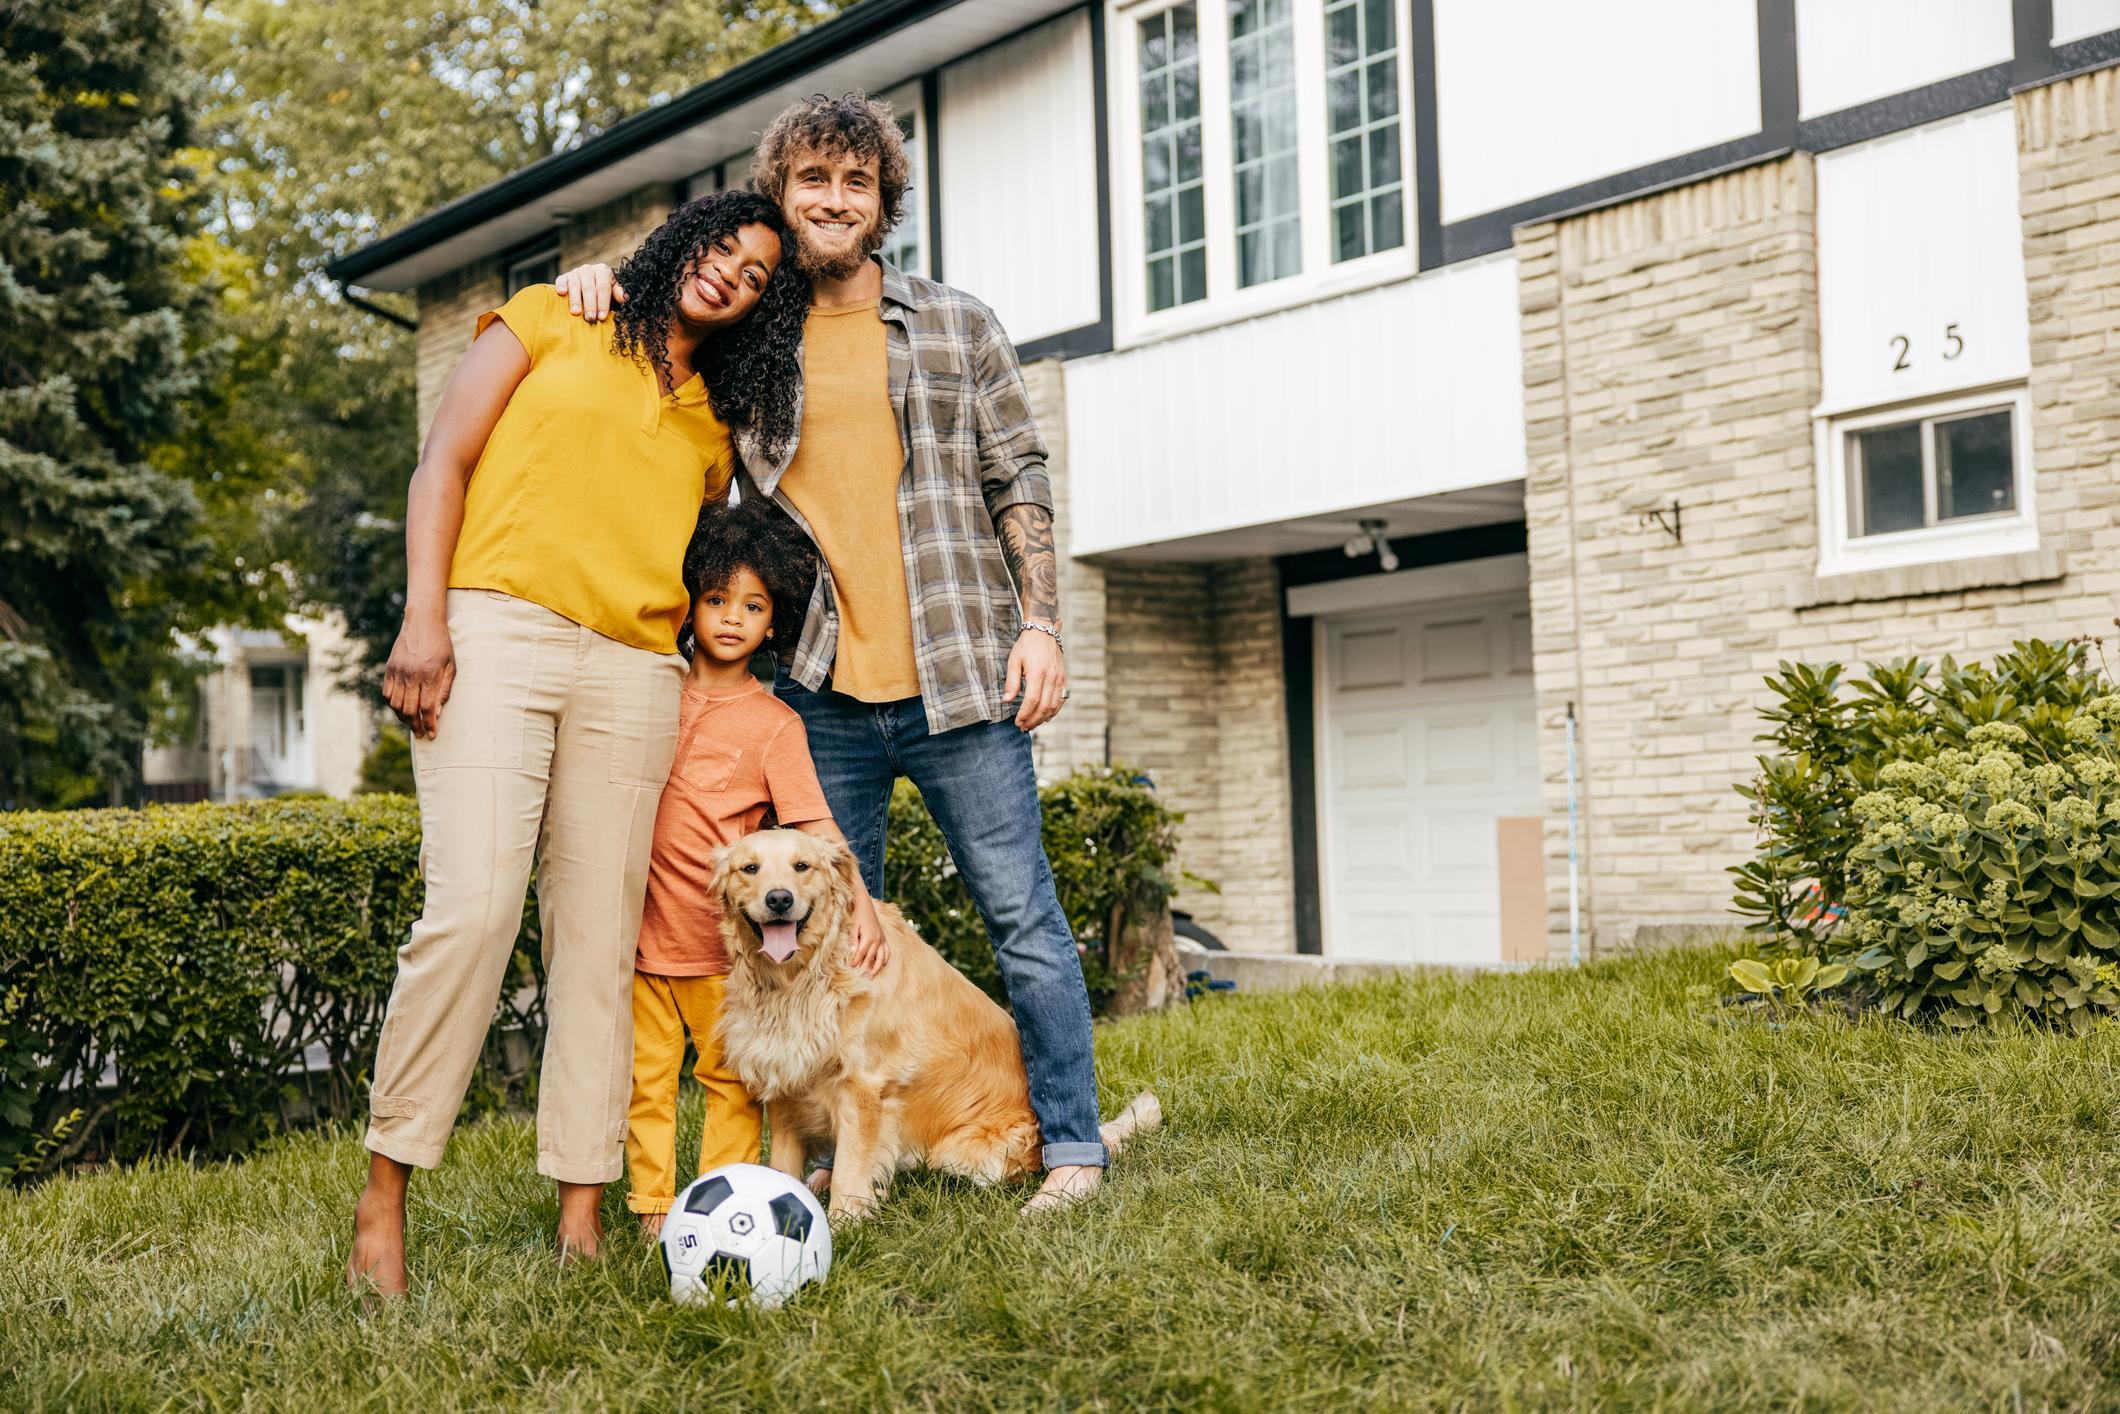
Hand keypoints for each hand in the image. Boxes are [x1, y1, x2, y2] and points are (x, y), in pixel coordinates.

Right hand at [382, 613, 455, 739]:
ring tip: (412, 723)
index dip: (429, 724)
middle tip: (421, 734)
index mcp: (430, 675)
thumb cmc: (442, 645)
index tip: (432, 735)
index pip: (427, 708)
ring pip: (396, 704)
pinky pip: (387, 693)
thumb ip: (444, 690)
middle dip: (416, 726)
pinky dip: (393, 705)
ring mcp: (398, 671)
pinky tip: (401, 709)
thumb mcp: (451, 666)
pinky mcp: (390, 668)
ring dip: (404, 718)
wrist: (422, 622)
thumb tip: (437, 713)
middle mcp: (412, 675)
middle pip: (410, 710)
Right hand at [553, 263, 625, 321]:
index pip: (603, 287)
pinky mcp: (564, 276)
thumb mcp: (614, 290)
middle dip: (590, 304)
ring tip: (576, 312)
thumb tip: (623, 298)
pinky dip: (561, 286)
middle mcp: (589, 269)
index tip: (602, 317)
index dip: (603, 302)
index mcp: (603, 271)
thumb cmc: (604, 291)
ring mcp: (575, 272)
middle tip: (590, 318)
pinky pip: (561, 280)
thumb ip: (618, 293)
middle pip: (589, 287)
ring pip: (575, 284)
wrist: (591, 282)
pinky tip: (561, 293)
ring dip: (575, 299)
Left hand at [845, 891, 889, 976]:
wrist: (865, 904)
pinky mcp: (884, 938)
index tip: (851, 968)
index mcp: (869, 936)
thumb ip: (853, 939)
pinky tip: (881, 965)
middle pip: (871, 958)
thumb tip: (852, 952)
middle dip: (865, 968)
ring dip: (877, 967)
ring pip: (881, 957)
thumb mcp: (852, 926)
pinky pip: (887, 951)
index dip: (856, 962)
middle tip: (860, 977)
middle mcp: (877, 939)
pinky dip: (885, 959)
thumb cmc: (857, 915)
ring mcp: (882, 939)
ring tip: (871, 976)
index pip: (861, 953)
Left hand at [1003, 628, 1066, 730]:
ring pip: (1054, 705)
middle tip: (1023, 728)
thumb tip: (1006, 701)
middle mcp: (1051, 677)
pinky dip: (1054, 711)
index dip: (1025, 714)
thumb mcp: (1014, 661)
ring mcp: (1060, 678)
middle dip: (1033, 720)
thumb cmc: (1026, 646)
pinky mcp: (1064, 678)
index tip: (1017, 722)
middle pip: (1044, 706)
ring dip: (1043, 718)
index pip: (1032, 701)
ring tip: (1032, 725)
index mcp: (1038, 673)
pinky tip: (1045, 717)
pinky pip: (1062, 699)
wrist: (1043, 632)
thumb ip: (1011, 682)